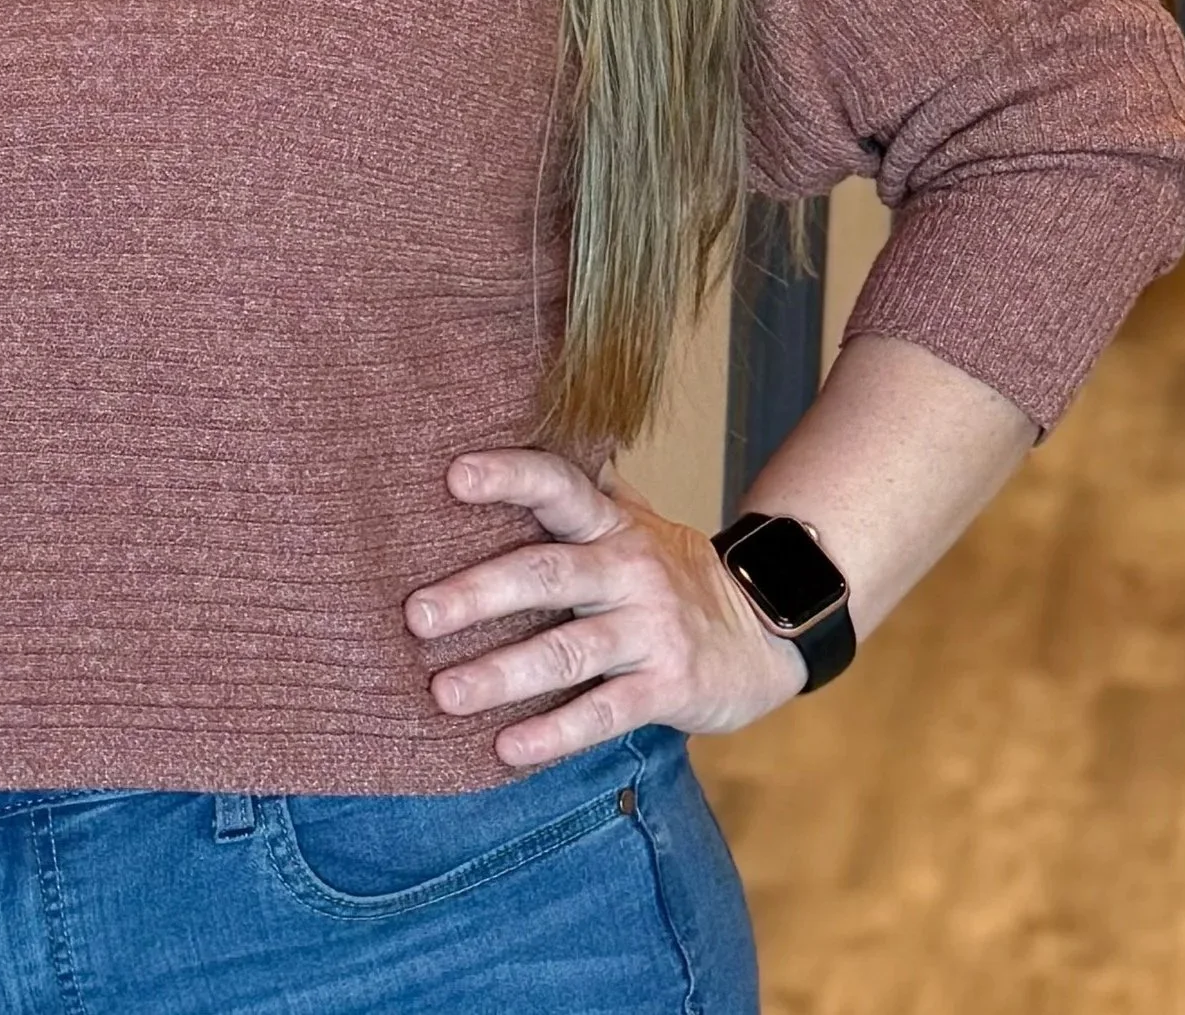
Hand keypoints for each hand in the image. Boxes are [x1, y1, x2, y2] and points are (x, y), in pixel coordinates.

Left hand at [403, 448, 808, 767]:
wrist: (768, 627)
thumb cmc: (672, 572)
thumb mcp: (633, 521)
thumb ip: (579, 493)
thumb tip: (506, 436)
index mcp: (613, 524)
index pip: (558, 486)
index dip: (510, 477)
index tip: (455, 475)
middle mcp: (629, 569)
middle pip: (547, 574)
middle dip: (478, 594)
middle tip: (416, 614)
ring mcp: (651, 628)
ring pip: (567, 651)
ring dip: (501, 674)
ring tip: (443, 693)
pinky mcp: (669, 687)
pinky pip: (603, 712)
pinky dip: (554, 733)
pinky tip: (506, 748)